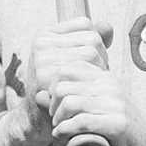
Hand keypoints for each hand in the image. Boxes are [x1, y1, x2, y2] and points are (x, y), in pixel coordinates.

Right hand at [0, 17, 108, 145]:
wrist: (37, 121)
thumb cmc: (61, 90)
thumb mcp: (73, 62)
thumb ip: (90, 42)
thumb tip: (108, 27)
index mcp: (45, 35)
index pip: (85, 24)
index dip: (96, 43)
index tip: (92, 63)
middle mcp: (41, 43)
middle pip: (91, 39)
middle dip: (101, 59)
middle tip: (94, 79)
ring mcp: (41, 59)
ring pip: (91, 53)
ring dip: (98, 71)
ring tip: (89, 86)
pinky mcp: (46, 77)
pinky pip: (85, 69)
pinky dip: (92, 82)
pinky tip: (85, 93)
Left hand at [47, 59, 145, 145]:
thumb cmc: (120, 135)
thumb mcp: (96, 111)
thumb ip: (71, 100)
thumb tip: (37, 94)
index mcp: (106, 78)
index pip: (67, 68)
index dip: (52, 87)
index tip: (54, 106)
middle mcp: (111, 86)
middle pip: (63, 85)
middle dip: (51, 105)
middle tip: (56, 121)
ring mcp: (116, 104)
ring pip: (69, 102)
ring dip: (57, 119)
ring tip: (59, 129)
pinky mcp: (118, 125)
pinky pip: (81, 121)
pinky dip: (65, 129)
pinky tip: (60, 136)